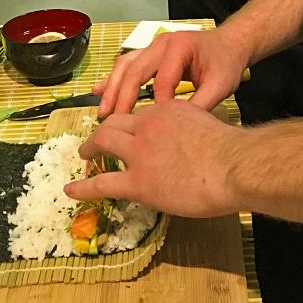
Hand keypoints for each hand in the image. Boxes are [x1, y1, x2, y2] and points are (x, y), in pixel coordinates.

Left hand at [63, 101, 239, 217]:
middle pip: (115, 122)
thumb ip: (191, 128)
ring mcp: (139, 153)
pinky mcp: (137, 182)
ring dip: (90, 147)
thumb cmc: (229, 149)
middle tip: (97, 139)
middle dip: (103, 129)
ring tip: (83, 155)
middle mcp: (147, 125)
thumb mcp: (206, 124)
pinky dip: (83, 188)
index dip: (132, 124)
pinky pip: (102, 183)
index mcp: (166, 110)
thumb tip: (190, 143)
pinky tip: (71, 191)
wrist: (231, 164)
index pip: (141, 115)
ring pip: (103, 142)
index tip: (131, 132)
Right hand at [93, 29, 246, 116]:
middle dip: (122, 97)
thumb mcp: (220, 85)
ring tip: (103, 112)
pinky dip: (113, 79)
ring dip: (112, 88)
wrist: (229, 44)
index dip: (158, 105)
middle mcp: (162, 43)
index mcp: (180, 47)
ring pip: (125, 65)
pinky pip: (127, 64)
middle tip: (113, 122)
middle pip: (134, 70)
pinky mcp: (150, 53)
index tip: (155, 128)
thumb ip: (200, 104)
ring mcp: (153, 46)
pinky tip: (98, 91)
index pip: (162, 81)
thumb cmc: (226, 62)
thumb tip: (178, 128)